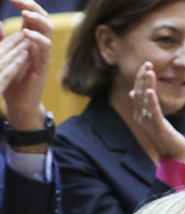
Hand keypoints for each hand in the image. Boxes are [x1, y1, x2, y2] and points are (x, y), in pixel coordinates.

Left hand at [2, 0, 51, 130]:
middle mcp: (39, 44)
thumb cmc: (12, 78)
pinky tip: (27, 33)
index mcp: (30, 39)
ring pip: (48, 31)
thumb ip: (2, 39)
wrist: (19, 102)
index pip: (32, 16)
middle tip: (21, 2)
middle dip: (33, 8)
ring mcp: (42, 54)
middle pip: (43, 19)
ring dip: (38, 21)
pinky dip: (37, 39)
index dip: (26, 5)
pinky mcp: (42, 65)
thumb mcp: (3, 55)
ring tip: (26, 15)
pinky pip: (45, 49)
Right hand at [128, 61, 184, 160]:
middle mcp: (140, 116)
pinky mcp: (157, 127)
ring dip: (146, 84)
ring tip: (149, 71)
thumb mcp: (153, 118)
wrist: (174, 154)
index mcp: (139, 113)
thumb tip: (133, 92)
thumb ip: (144, 105)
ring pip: (144, 100)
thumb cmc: (164, 135)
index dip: (140, 78)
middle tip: (148, 63)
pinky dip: (151, 100)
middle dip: (142, 77)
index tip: (146, 65)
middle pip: (139, 92)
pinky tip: (150, 90)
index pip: (137, 91)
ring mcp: (147, 122)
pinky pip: (153, 111)